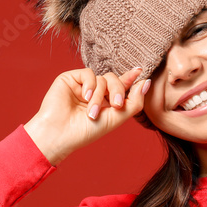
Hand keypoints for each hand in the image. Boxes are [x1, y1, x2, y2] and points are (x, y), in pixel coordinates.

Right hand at [23, 67, 150, 164]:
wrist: (60, 134)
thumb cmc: (85, 131)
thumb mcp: (116, 119)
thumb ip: (134, 102)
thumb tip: (146, 82)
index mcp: (105, 102)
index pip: (121, 86)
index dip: (131, 78)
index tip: (140, 72)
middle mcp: (95, 92)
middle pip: (115, 80)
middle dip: (118, 92)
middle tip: (116, 106)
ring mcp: (82, 85)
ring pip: (103, 78)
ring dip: (100, 96)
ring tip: (92, 112)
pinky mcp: (70, 79)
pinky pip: (88, 73)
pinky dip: (91, 85)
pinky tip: (85, 97)